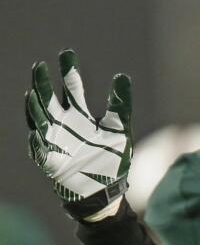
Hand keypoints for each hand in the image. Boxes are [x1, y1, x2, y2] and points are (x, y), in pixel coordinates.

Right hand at [25, 49, 131, 218]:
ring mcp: (54, 141)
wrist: (105, 191)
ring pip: (39, 120)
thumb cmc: (111, 161)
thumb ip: (120, 105)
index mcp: (80, 117)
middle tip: (40, 65)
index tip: (67, 53)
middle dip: (43, 83)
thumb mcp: (119, 130)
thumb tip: (122, 76)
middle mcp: (63, 125)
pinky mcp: (50, 160)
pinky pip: (40, 150)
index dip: (68, 72)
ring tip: (32, 93)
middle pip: (48, 99)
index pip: (71, 89)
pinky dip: (37, 142)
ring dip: (34, 107)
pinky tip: (37, 134)